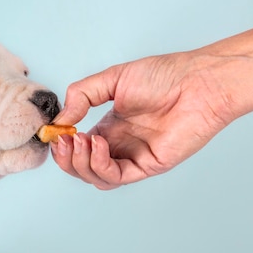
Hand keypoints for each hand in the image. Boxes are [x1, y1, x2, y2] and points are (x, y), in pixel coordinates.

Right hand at [51, 53, 232, 189]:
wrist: (199, 80)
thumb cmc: (165, 75)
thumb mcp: (112, 79)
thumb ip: (82, 96)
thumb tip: (61, 120)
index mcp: (110, 128)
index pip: (77, 147)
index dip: (62, 144)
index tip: (53, 132)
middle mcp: (120, 145)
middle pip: (82, 167)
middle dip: (66, 158)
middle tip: (62, 140)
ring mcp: (133, 157)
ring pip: (95, 177)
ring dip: (80, 163)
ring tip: (78, 140)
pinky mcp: (148, 165)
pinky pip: (116, 176)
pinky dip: (100, 165)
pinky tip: (96, 144)